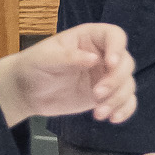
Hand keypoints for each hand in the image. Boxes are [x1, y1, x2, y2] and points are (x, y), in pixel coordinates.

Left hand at [0, 21, 135, 126]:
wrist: (27, 92)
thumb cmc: (33, 66)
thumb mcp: (45, 58)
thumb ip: (69, 57)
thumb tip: (94, 59)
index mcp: (89, 38)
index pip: (114, 36)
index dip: (117, 48)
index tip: (110, 64)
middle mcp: (102, 55)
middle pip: (126, 63)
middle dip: (116, 80)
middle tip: (97, 94)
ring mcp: (105, 76)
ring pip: (127, 84)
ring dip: (118, 99)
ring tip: (99, 113)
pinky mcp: (105, 96)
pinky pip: (125, 101)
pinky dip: (124, 110)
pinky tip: (113, 119)